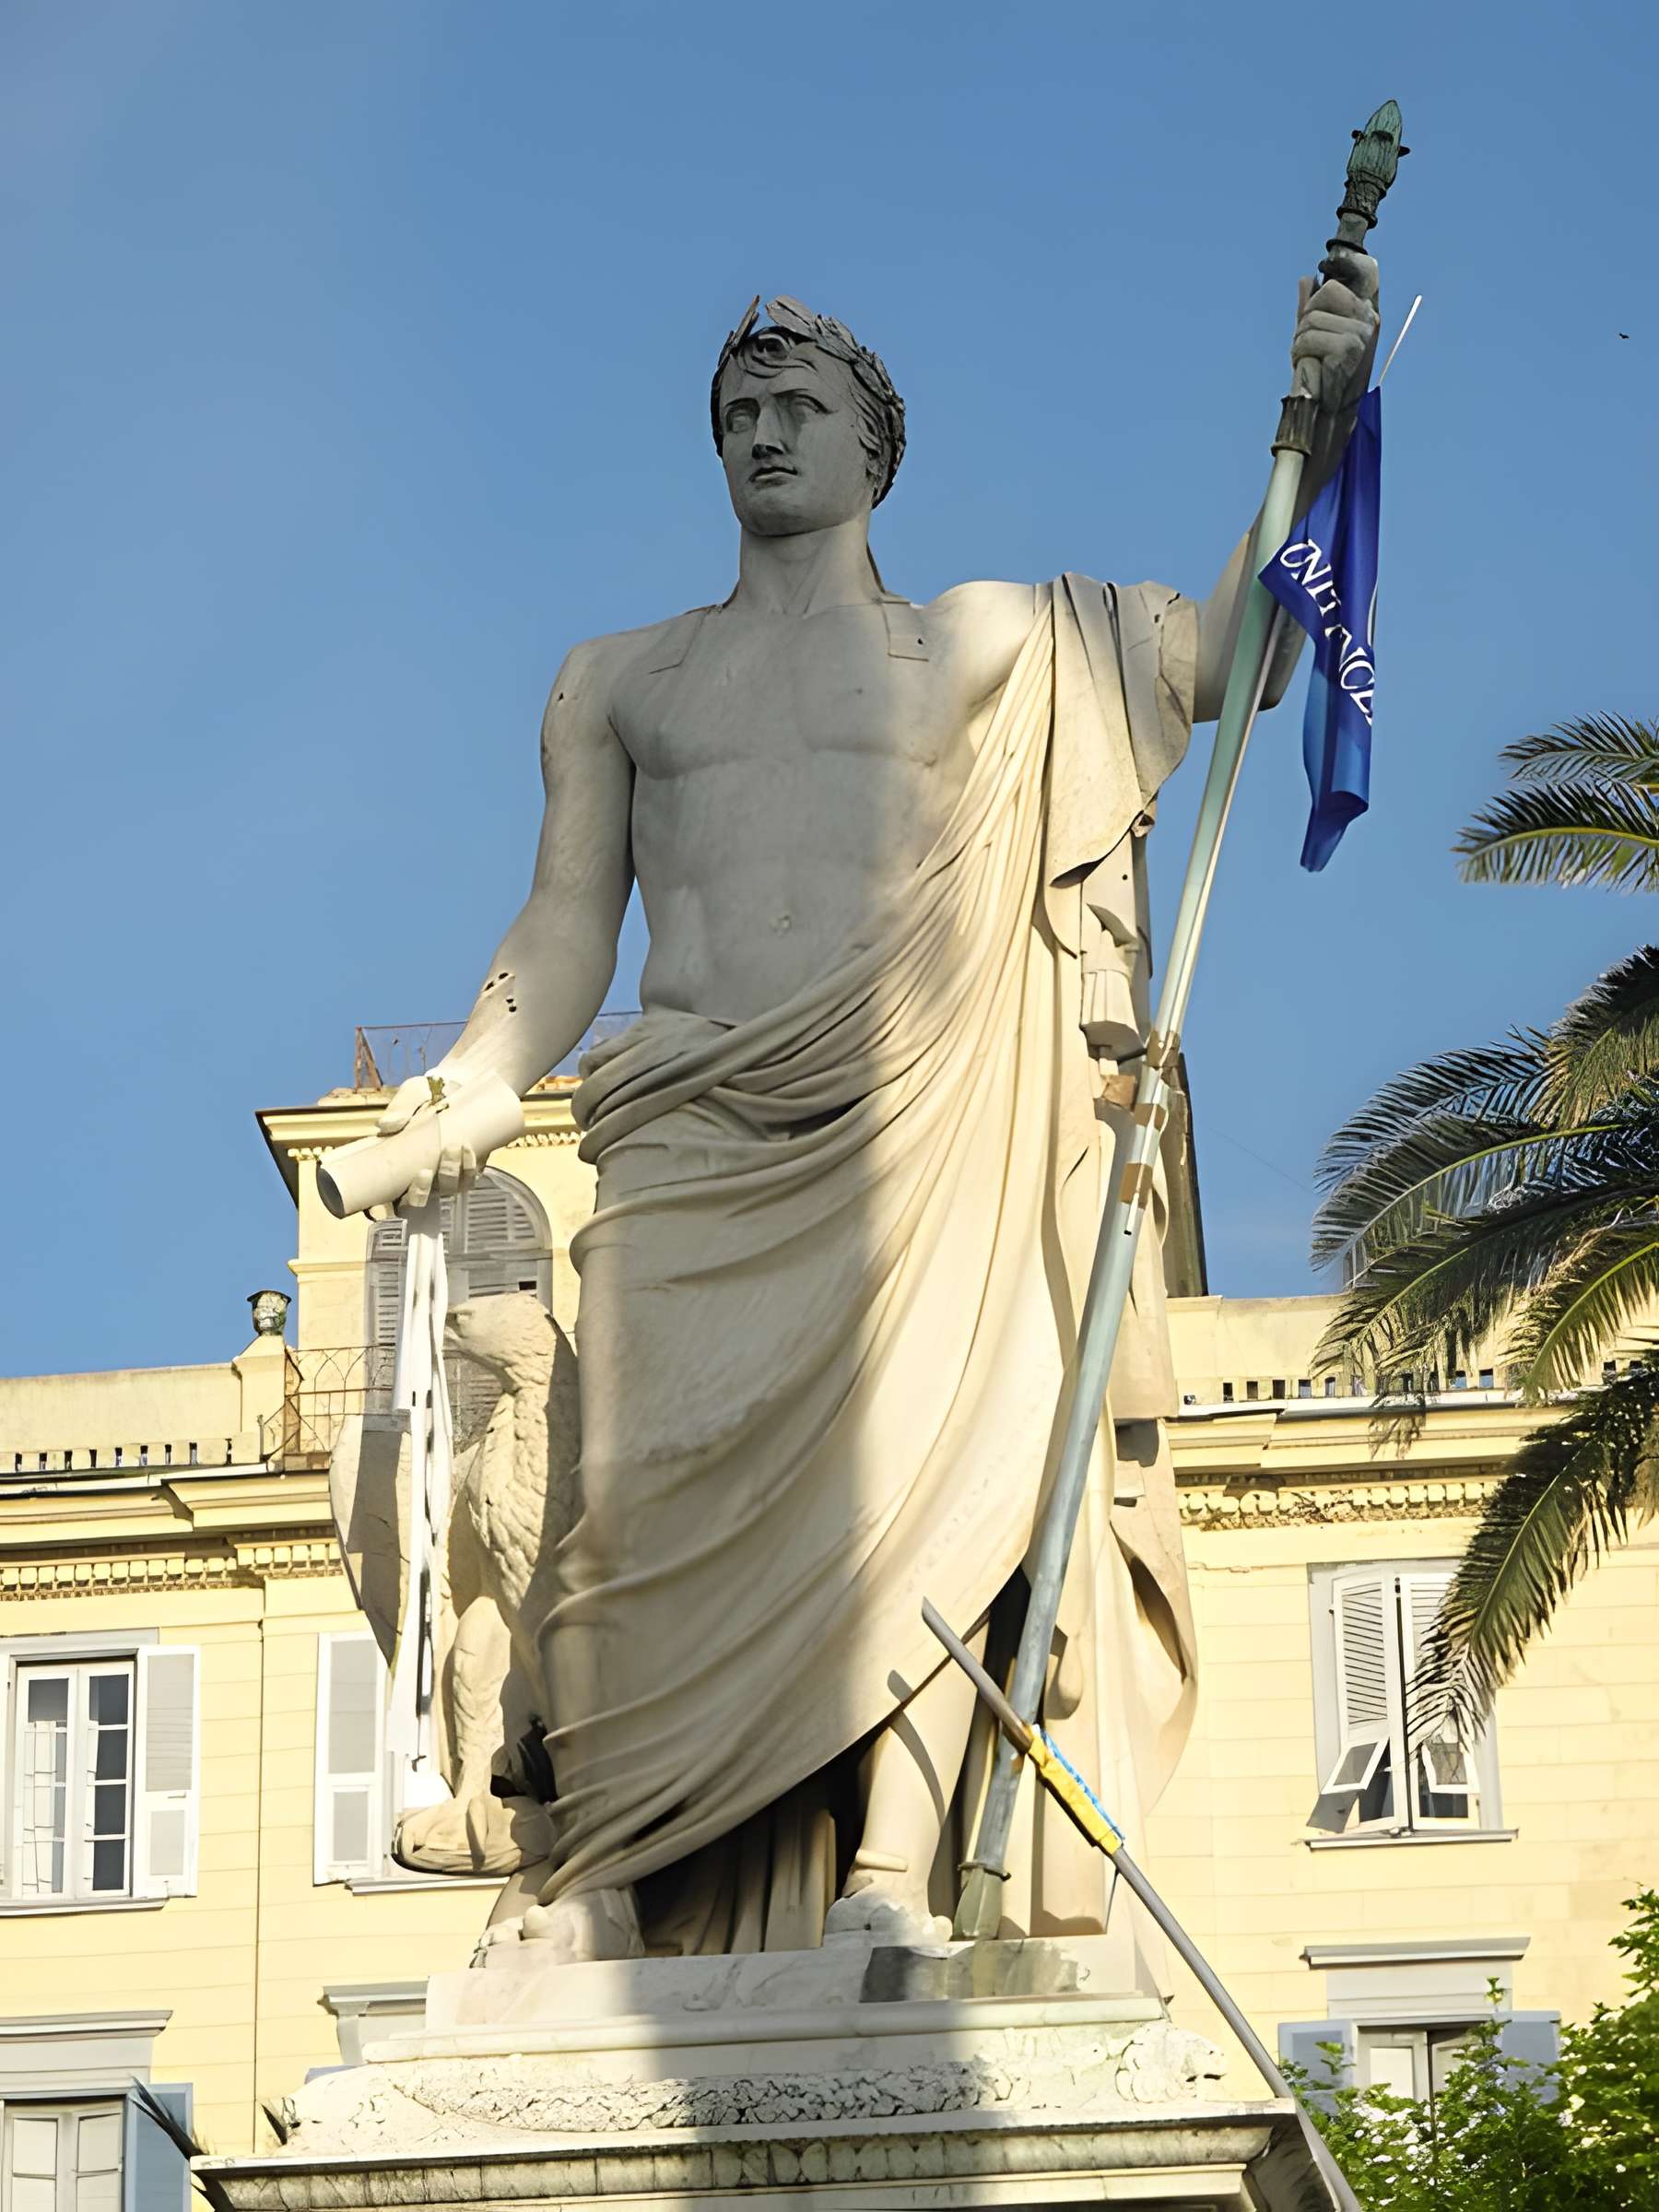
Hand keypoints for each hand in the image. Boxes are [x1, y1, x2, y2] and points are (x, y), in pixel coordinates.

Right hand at [376, 1069, 479, 1211]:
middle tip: (425, 1172)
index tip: (403, 1190)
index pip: (393, 1201)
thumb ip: (399, 1109)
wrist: (456, 1082)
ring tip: (454, 1148)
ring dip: (452, 1174)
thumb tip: (385, 1126)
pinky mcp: (469, 1165)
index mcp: (399, 1166)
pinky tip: (468, 1149)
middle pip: (422, 1202)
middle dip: (424, 1192)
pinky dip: (470, 1167)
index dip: (394, 1208)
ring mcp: (446, 1172)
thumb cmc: (426, 1094)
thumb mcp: (411, 1095)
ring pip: (449, 1189)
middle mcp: (422, 1175)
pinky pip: (470, 1177)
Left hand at [1290, 248, 1379, 419]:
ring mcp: (1360, 334)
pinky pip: (1308, 338)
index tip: (1320, 296)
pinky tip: (1313, 367)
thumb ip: (1312, 307)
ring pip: (1311, 320)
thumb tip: (1306, 279)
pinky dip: (1300, 353)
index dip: (1326, 288)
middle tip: (1310, 346)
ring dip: (1301, 342)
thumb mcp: (1318, 334)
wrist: (1329, 408)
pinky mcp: (1348, 349)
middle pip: (1322, 295)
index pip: (1342, 282)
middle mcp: (1368, 319)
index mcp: (1365, 312)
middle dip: (1306, 321)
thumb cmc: (1324, 371)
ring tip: (1311, 359)